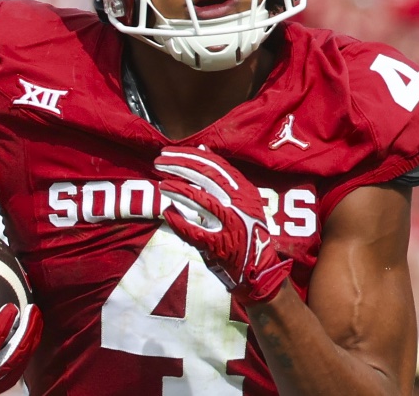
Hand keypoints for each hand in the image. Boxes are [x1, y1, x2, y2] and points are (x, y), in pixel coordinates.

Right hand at [0, 302, 41, 395]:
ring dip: (29, 342)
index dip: (3, 328)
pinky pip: (13, 372)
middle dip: (29, 333)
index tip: (11, 309)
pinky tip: (24, 340)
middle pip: (16, 358)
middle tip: (33, 310)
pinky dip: (22, 353)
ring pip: (18, 366)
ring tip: (35, 320)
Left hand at [155, 146, 291, 303]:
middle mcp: (240, 204)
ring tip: (161, 184)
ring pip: (199, 199)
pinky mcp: (220, 246)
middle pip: (206, 176)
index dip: (189, 155)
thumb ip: (222, 177)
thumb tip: (202, 149)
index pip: (215, 164)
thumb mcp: (242, 199)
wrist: (259, 268)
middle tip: (159, 161)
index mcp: (245, 190)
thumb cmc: (247, 230)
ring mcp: (231, 224)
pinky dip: (178, 220)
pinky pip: (193, 230)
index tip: (169, 152)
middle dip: (179, 165)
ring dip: (177, 189)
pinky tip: (167, 212)